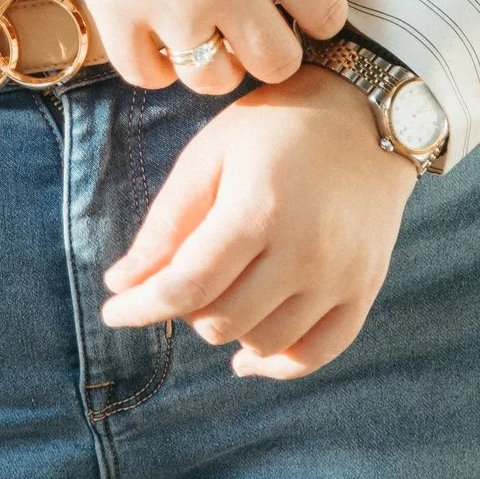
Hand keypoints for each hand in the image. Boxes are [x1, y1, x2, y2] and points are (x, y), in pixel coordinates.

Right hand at [3, 0, 351, 92]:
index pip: (326, 15)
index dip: (316, 14)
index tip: (296, 4)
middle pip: (277, 64)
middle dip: (269, 48)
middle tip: (249, 23)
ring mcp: (167, 3)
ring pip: (214, 79)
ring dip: (213, 61)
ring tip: (201, 27)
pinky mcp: (116, 15)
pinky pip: (150, 76)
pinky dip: (157, 64)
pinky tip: (158, 32)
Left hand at [99, 68, 414, 376]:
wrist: (365, 114)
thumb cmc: (275, 127)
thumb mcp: (210, 154)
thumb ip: (167, 222)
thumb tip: (122, 284)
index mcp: (258, 210)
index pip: (187, 287)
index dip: (141, 308)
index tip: (114, 312)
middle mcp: (304, 251)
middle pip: (222, 321)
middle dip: (186, 309)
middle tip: (182, 280)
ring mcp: (340, 275)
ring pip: (264, 342)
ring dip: (229, 330)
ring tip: (221, 295)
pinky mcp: (364, 288)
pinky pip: (317, 354)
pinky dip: (278, 364)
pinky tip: (250, 355)